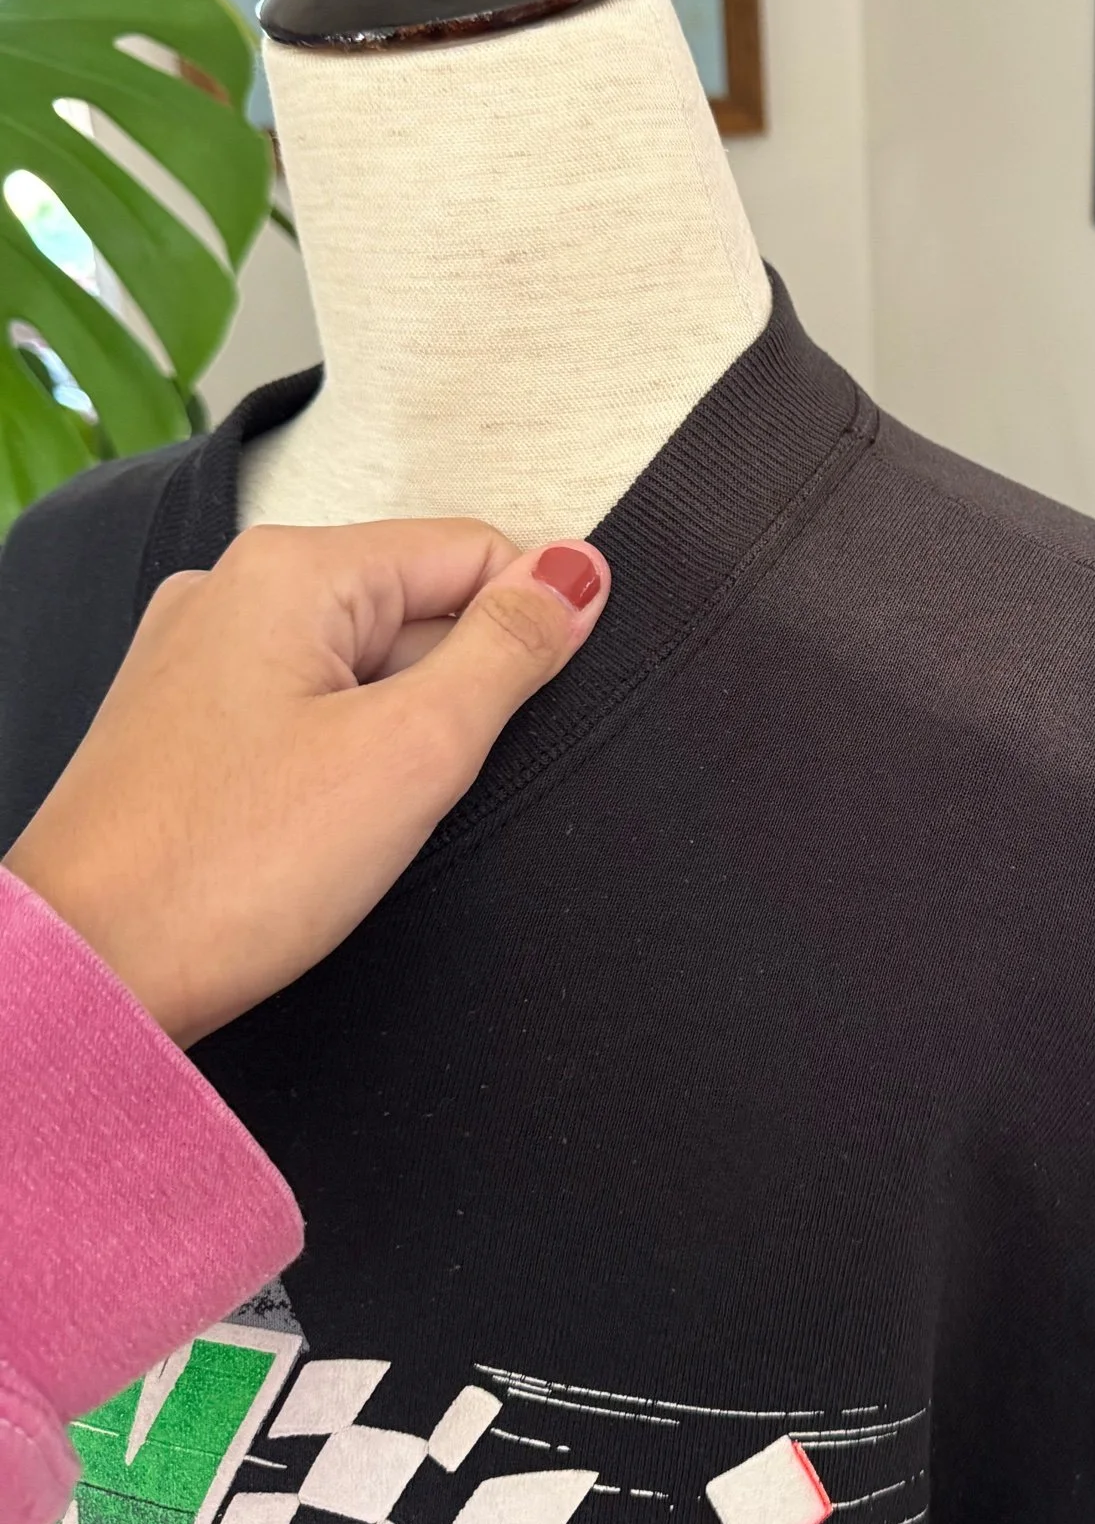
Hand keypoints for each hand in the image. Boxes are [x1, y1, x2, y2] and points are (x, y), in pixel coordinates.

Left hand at [5, 521, 609, 1045]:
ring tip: (362, 817)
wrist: (88, 973)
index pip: (473, 550)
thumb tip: (578, 572)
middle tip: (422, 785)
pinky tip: (323, 827)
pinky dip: (342, 761)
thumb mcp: (414, 751)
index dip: (527, 630)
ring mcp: (198, 658)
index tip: (532, 715)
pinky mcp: (184, 727)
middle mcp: (233, 591)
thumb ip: (508, 651)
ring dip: (398, 735)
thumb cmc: (228, 871)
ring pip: (363, 668)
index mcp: (290, 570)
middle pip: (416, 607)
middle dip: (454, 693)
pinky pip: (305, 712)